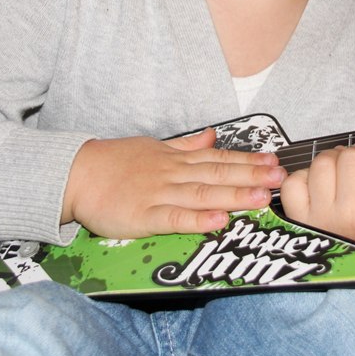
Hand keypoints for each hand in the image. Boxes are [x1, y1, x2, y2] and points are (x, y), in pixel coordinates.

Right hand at [62, 127, 285, 238]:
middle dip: (251, 176)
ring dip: (233, 194)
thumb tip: (213, 135)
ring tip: (261, 197)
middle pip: (218, 173)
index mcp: (176, 159)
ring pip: (202, 194)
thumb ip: (186, 145)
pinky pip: (174, 218)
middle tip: (280, 178)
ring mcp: (159, 194)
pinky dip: (198, 219)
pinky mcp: (143, 216)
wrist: (75, 174)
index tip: (275, 161)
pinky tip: (219, 220)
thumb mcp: (153, 147)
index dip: (248, 161)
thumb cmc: (114, 163)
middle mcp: (173, 174)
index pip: (219, 158)